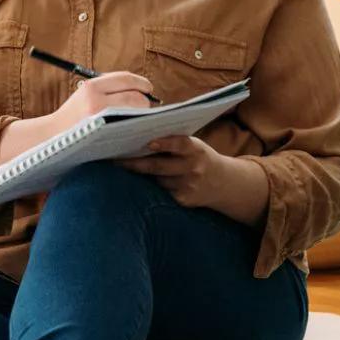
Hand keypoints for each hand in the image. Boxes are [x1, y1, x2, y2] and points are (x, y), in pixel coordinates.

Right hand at [52, 71, 153, 130]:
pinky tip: (135, 127)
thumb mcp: (85, 94)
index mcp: (91, 87)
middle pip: (134, 96)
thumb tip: (138, 87)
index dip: (142, 82)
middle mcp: (95, 101)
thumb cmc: (74, 115)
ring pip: (135, 113)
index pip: (125, 78)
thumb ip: (108, 88)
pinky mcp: (104, 136)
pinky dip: (136, 126)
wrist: (52, 136)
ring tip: (141, 116)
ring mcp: (100, 120)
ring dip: (143, 113)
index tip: (148, 88)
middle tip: (146, 104)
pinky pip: (129, 128)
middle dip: (145, 100)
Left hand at [120, 136, 267, 224]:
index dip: (164, 143)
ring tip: (123, 167)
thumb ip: (174, 142)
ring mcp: (188, 187)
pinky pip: (160, 192)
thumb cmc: (200, 158)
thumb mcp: (194, 146)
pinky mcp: (183, 201)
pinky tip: (139, 182)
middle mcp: (194, 168)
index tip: (147, 143)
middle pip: (159, 167)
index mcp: (197, 150)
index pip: (180, 144)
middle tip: (115, 159)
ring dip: (141, 175)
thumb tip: (141, 138)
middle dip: (135, 163)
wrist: (224, 183)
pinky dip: (150, 186)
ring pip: (156, 180)